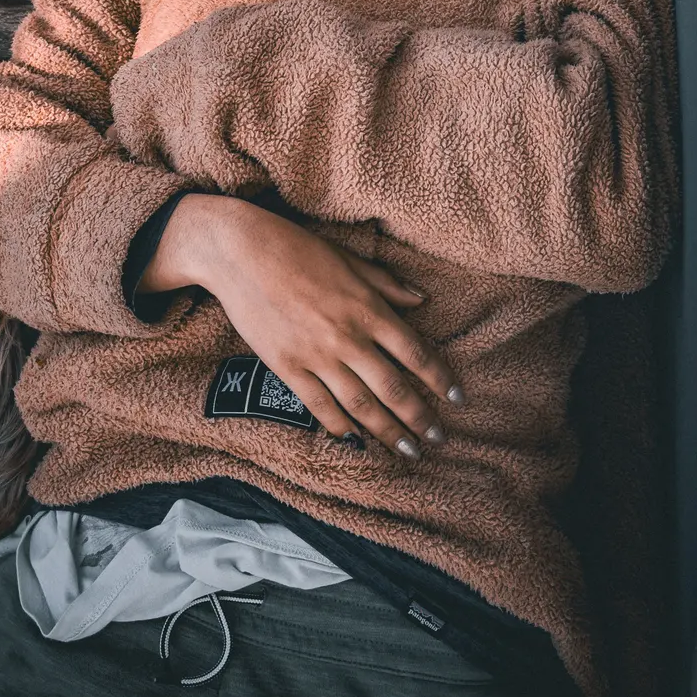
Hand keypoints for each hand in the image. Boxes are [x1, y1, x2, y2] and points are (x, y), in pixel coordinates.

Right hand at [142, 193, 463, 457]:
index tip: (456, 398)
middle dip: (420, 418)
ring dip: (387, 431)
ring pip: (361, 405)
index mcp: (367, 307)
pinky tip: (355, 440)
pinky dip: (340, 427)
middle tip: (438, 438)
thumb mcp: (349, 258)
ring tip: (407, 450)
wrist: (241, 250)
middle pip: (394, 388)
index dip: (439, 379)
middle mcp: (348, 336)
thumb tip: (421, 298)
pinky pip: (320, 406)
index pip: (415, 353)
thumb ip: (386, 283)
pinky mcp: (287, 367)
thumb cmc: (297, 247)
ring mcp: (316, 355)